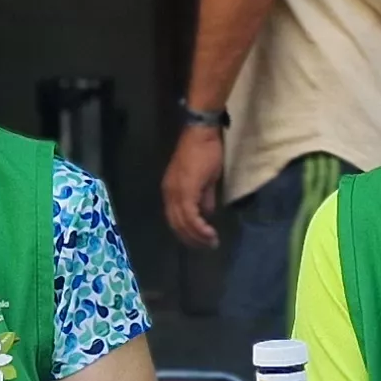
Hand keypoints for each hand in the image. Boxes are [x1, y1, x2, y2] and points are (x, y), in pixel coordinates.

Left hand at [163, 124, 226, 247]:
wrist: (202, 134)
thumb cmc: (205, 152)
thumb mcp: (205, 179)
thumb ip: (204, 198)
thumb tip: (207, 213)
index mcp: (172, 191)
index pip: (175, 219)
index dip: (188, 233)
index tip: (202, 242)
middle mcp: (170, 193)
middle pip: (177, 224)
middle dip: (192, 238)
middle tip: (208, 246)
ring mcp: (176, 191)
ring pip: (182, 222)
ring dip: (196, 235)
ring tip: (210, 242)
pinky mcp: (185, 189)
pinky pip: (189, 214)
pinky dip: (199, 226)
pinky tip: (209, 232)